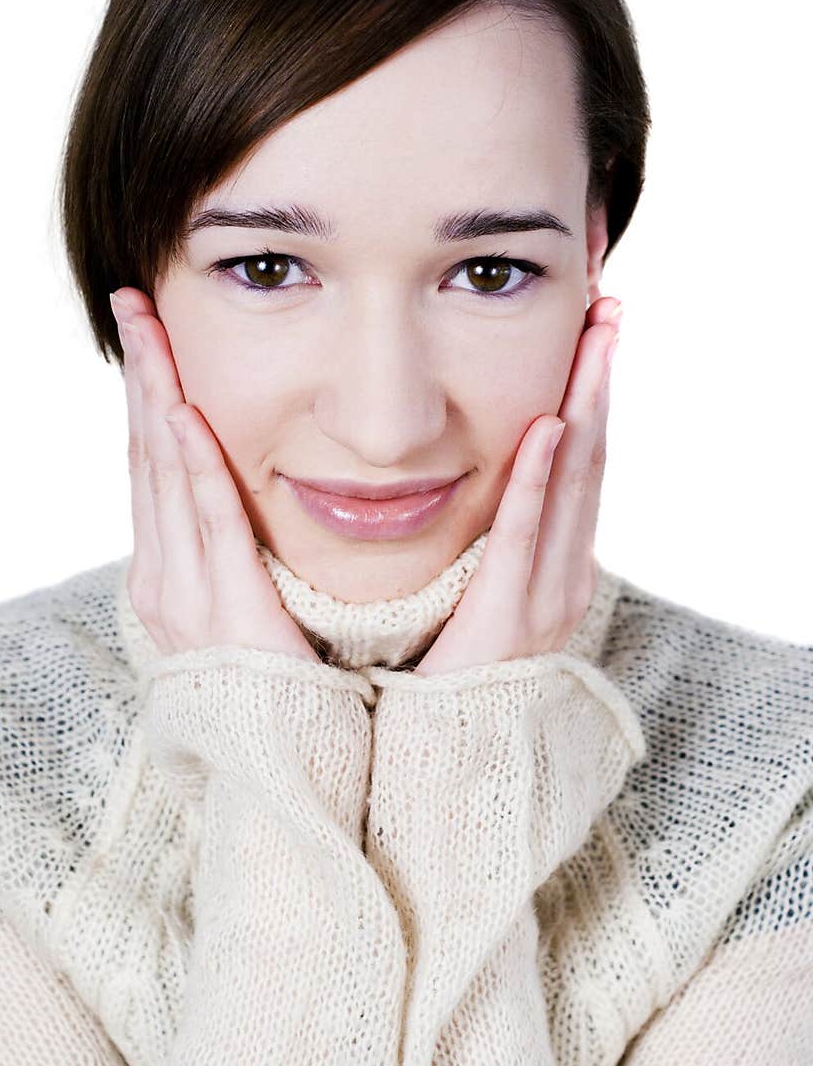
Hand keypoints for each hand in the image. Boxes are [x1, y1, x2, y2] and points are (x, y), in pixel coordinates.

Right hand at [111, 287, 319, 661]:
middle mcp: (162, 577)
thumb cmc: (274, 683)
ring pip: (164, 475)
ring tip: (150, 330)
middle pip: (145, 455)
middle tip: (132, 304)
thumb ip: (236, 553)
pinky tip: (187, 414)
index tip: (146, 335)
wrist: (280, 760)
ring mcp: (185, 594)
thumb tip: (242, 499)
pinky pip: (208, 524)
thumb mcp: (242, 606)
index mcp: (167, 574)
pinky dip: (195, 467)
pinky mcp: (225, 607)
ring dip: (158, 396)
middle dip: (141, 376)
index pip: (151, 467)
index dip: (147, 396)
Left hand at [412, 296, 621, 675]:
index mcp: (560, 565)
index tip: (592, 332)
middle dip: (600, 380)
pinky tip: (547, 427)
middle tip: (609, 307)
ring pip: (574, 486)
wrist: (456, 757)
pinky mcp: (510, 617)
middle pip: (592, 458)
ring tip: (594, 341)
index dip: (591, 394)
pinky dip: (540, 481)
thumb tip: (489, 486)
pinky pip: (525, 537)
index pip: (584, 463)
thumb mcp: (489, 596)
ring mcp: (547, 596)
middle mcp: (566, 573)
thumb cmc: (460, 671)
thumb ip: (497, 544)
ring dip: (585, 407)